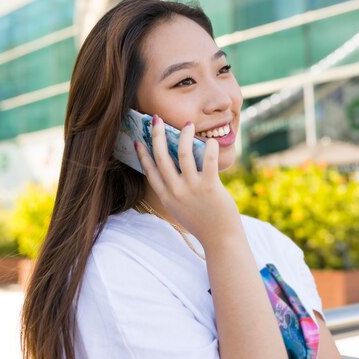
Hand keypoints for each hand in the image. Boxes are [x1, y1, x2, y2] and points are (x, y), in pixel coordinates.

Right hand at [135, 115, 242, 247]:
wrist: (220, 239)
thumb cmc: (202, 223)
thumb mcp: (181, 209)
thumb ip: (175, 191)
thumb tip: (176, 167)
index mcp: (166, 197)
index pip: (149, 171)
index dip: (143, 154)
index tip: (138, 140)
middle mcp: (175, 192)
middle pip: (161, 157)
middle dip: (157, 135)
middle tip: (156, 119)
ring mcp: (192, 189)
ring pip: (183, 154)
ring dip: (185, 135)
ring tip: (188, 124)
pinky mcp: (210, 187)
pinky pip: (208, 160)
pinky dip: (209, 147)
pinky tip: (210, 141)